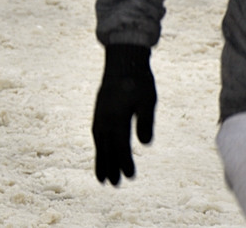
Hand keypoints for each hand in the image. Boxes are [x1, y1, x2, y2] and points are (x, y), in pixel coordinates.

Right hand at [92, 44, 155, 184]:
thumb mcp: (148, 100)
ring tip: (102, 177)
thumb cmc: (138, 79)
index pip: (121, 145)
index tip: (130, 177)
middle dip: (109, 166)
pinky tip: (101, 151)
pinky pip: (97, 133)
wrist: (123, 59)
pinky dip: (98, 145)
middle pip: (106, 147)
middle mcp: (104, 118)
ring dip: (101, 159)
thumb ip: (146, 121)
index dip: (125, 162)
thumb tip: (146, 144)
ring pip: (99, 142)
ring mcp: (100, 114)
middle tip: (113, 185)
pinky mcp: (99, 109)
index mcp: (117, 117)